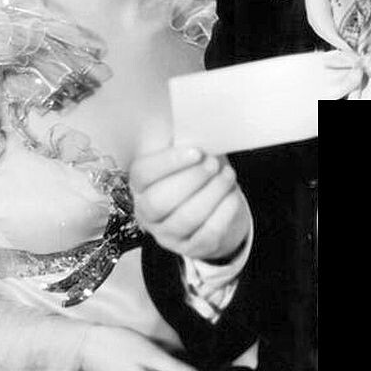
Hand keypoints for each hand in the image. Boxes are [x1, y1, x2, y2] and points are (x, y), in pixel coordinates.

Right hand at [129, 146, 250, 261]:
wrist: (205, 205)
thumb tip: (195, 122)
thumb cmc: (189, 172)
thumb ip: (180, 141)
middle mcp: (146, 212)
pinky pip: (207, 234)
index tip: (196, 151)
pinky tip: (233, 196)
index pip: (143, 174)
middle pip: (159, 201)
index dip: (168, 162)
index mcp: (138, 185)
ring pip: (186, 218)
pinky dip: (223, 214)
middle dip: (191, 180)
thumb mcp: (179, 154)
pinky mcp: (190, 248)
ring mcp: (166, 234)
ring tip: (227, 175)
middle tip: (213, 163)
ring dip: (211, 194)